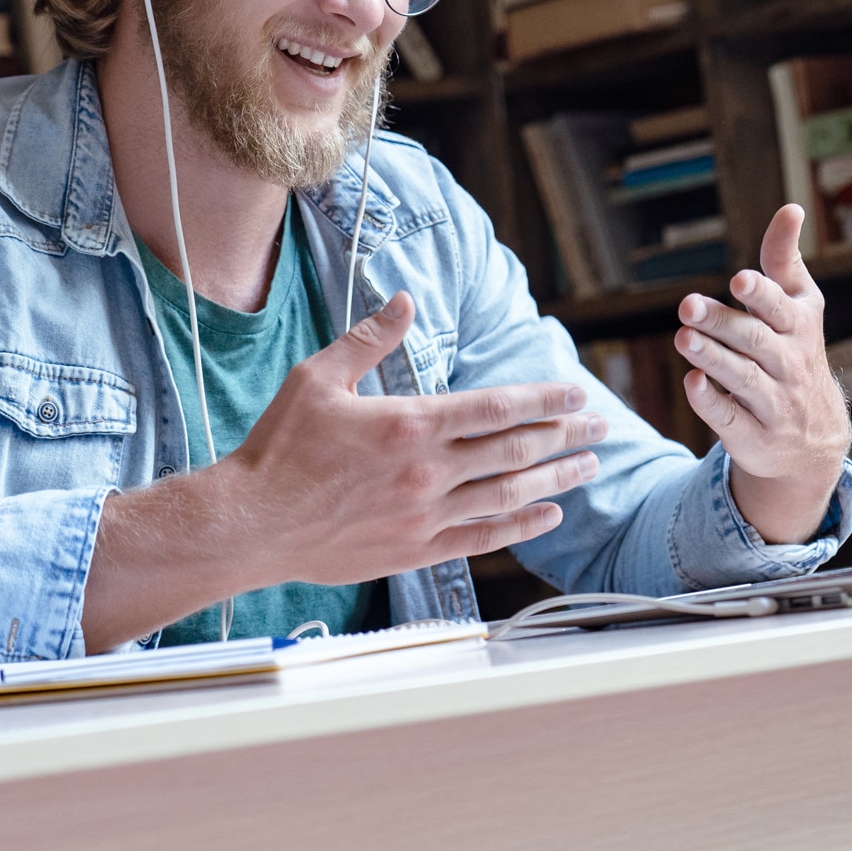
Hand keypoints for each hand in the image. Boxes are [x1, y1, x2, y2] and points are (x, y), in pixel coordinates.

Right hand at [83, 292, 609, 648]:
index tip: (576, 394)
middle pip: (515, 449)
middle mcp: (428, 470)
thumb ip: (370, 339)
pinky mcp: (415, 550)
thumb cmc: (279, 448)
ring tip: (589, 467)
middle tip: (601, 426)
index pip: (496, 407)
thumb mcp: (318, 377)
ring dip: (556, 479)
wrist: (250, 522)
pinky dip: (521, 526)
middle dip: (565, 435)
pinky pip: (483, 538)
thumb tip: (406, 301)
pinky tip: (549, 515)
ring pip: (508, 494)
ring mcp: (426, 515)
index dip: (544, 399)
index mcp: (410, 423)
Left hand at [673, 204, 849, 543]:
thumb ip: (784, 260)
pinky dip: (711, 402)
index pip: (781, 309)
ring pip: (743, 379)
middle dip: (723, 323)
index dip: (762, 294)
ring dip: (712, 358)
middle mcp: (790, 366)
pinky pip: (731, 419)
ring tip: (683, 337)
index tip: (739, 279)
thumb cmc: (794, 353)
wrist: (813, 441)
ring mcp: (774, 404)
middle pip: (755, 342)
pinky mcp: (752, 436)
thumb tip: (791, 208)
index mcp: (800, 329)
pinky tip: (691, 382)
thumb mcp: (798, 308)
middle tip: (687, 306)